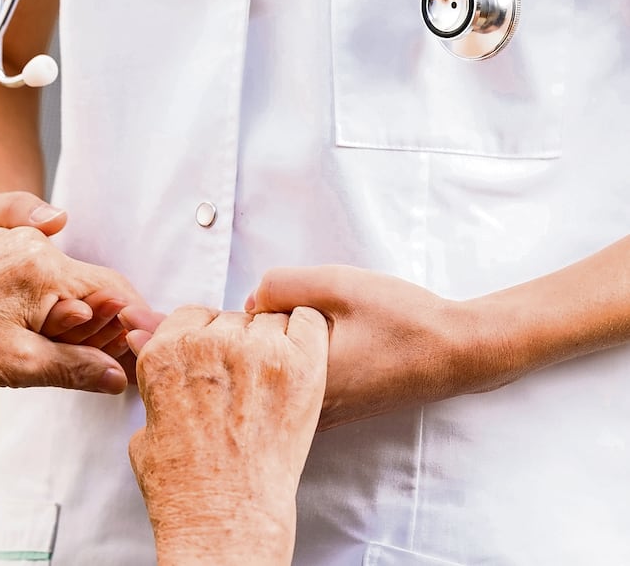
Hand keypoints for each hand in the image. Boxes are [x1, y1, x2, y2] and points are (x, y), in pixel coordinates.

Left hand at [0, 191, 145, 373]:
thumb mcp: (21, 366)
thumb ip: (78, 367)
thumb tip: (120, 376)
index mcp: (43, 266)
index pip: (113, 290)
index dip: (133, 322)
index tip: (145, 348)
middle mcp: (30, 243)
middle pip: (90, 285)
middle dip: (100, 324)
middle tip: (97, 361)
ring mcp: (11, 241)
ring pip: (65, 279)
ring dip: (71, 314)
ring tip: (51, 348)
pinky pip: (40, 272)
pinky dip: (48, 301)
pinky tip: (33, 329)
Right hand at [126, 306, 327, 564]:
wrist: (225, 516)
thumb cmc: (184, 485)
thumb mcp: (146, 429)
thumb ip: (157, 389)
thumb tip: (165, 369)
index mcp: (166, 353)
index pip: (192, 316)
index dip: (205, 339)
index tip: (215, 360)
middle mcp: (207, 343)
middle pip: (230, 318)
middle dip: (236, 344)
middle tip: (244, 383)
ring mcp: (256, 351)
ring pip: (269, 320)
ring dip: (271, 343)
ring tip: (272, 383)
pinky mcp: (299, 364)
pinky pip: (308, 321)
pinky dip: (307, 335)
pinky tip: (300, 365)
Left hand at [248, 265, 506, 430]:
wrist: (456, 352)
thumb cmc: (402, 318)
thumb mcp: (338, 283)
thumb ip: (281, 285)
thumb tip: (249, 302)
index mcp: (300, 379)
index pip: (245, 346)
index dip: (261, 315)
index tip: (295, 305)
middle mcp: (306, 410)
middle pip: (255, 368)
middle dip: (267, 338)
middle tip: (313, 318)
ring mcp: (319, 419)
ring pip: (275, 381)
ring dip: (286, 354)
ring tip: (331, 334)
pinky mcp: (332, 417)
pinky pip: (295, 392)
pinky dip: (300, 369)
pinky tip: (335, 350)